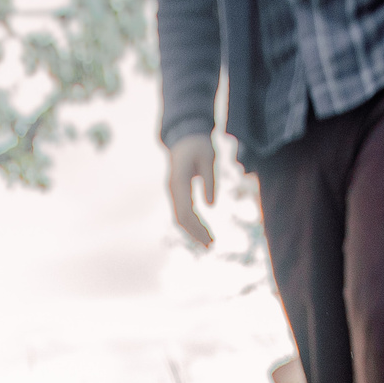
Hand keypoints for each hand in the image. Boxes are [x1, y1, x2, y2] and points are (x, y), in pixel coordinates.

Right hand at [167, 133, 215, 248]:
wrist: (184, 136)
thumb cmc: (198, 145)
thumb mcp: (209, 158)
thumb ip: (210, 180)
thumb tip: (210, 206)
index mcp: (179, 181)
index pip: (186, 212)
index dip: (197, 228)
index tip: (210, 239)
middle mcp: (172, 189)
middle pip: (181, 219)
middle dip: (195, 234)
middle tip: (211, 246)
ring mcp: (173, 191)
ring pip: (179, 218)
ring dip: (193, 231)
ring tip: (209, 243)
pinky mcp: (177, 193)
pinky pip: (182, 212)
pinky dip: (191, 224)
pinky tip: (202, 231)